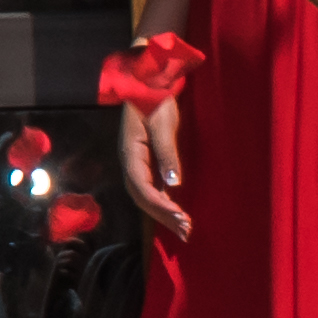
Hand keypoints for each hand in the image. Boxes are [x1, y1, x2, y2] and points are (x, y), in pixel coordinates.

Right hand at [118, 86, 191, 245]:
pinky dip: (164, 203)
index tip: (181, 218)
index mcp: (131, 155)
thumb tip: (173, 184)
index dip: (160, 206)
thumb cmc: (155, 101)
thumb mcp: (163, 125)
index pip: (142, 188)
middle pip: (143, 198)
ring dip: (164, 213)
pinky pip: (152, 188)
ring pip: (147, 196)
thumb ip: (167, 154)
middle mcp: (131, 164)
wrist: (147, 84)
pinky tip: (175, 213)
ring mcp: (138, 164)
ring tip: (184, 229)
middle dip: (163, 217)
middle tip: (186, 233)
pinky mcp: (146, 162)